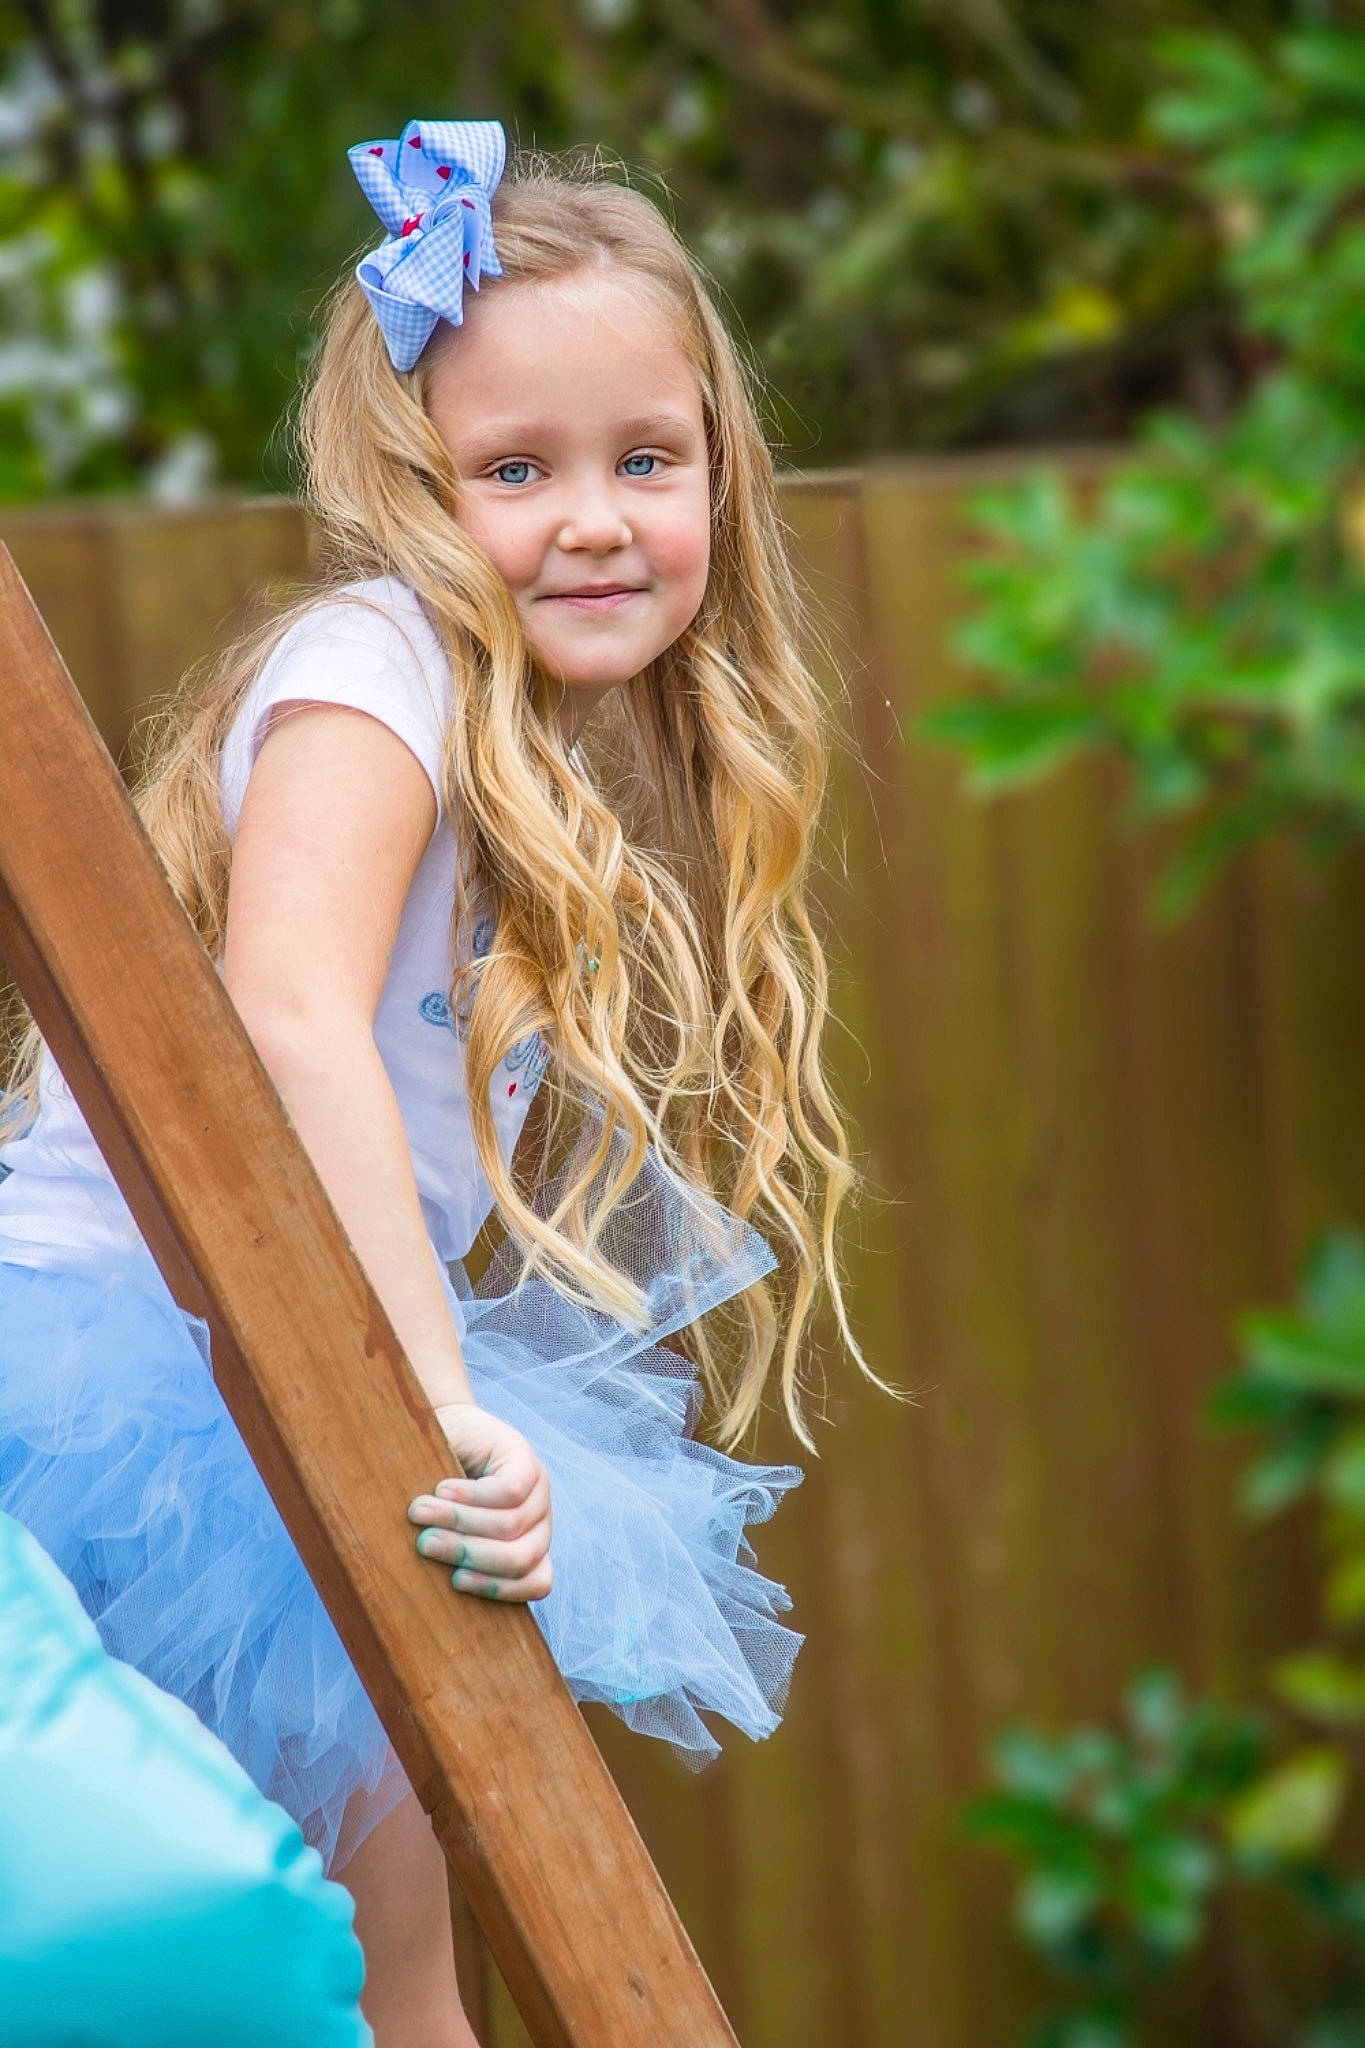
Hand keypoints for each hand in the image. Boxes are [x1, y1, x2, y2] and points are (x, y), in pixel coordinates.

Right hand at [406, 1402, 552, 1601]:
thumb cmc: (439, 1493)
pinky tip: (442, 1489)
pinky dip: (471, 1495)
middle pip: (520, 1557)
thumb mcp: (447, 1532)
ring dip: (458, 1522)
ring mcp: (539, 1490)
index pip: (538, 1582)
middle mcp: (541, 1522)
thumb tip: (426, 1596)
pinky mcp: (527, 1460)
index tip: (456, 1581)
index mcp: (531, 1547)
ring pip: (509, 1525)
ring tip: (420, 1513)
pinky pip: (509, 1490)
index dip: (501, 1589)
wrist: (447, 1432)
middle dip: (469, 1554)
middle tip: (426, 1544)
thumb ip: (453, 1559)